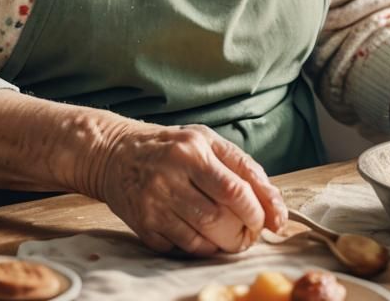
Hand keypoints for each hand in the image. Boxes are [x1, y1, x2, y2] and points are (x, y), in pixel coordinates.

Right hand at [96, 121, 286, 255]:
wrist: (114, 154)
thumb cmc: (171, 146)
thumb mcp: (207, 141)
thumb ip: (244, 168)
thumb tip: (275, 208)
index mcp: (193, 148)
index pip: (236, 188)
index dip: (258, 211)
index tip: (268, 220)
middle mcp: (173, 174)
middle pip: (221, 219)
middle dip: (244, 233)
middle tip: (250, 232)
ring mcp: (156, 202)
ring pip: (203, 238)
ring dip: (226, 244)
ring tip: (232, 236)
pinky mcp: (144, 225)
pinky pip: (183, 248)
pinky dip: (202, 249)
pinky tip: (205, 237)